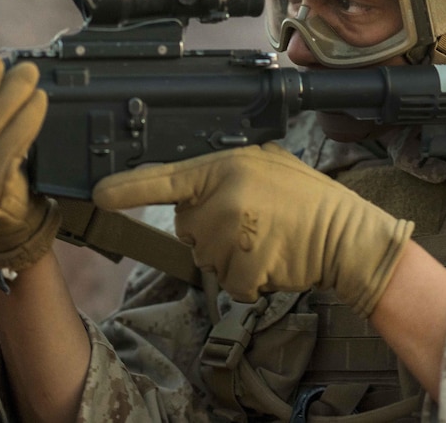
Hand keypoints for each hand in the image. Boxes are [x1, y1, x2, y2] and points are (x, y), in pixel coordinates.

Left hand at [93, 143, 413, 315]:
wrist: (348, 237)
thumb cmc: (308, 201)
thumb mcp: (265, 164)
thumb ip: (225, 171)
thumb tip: (192, 185)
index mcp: (225, 167)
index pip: (165, 178)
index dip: (127, 187)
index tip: (98, 193)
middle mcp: (222, 197)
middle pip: (187, 226)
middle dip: (211, 229)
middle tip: (255, 220)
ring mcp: (232, 233)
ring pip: (206, 257)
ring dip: (232, 257)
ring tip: (270, 238)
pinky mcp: (244, 265)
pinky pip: (228, 282)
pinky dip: (248, 280)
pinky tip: (274, 261)